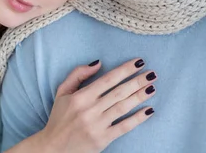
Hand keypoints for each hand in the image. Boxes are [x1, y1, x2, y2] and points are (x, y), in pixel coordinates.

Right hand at [39, 58, 155, 152]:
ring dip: (140, 96)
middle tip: (152, 73)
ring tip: (152, 87)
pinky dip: (137, 119)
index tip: (138, 62)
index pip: (108, 79)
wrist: (53, 147)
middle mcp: (90, 109)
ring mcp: (98, 125)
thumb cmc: (59, 118)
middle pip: (119, 92)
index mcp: (81, 96)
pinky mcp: (103, 139)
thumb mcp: (62, 92)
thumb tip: (98, 63)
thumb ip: (78, 74)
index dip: (125, 70)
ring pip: (123, 107)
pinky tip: (148, 110)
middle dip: (137, 81)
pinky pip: (124, 127)